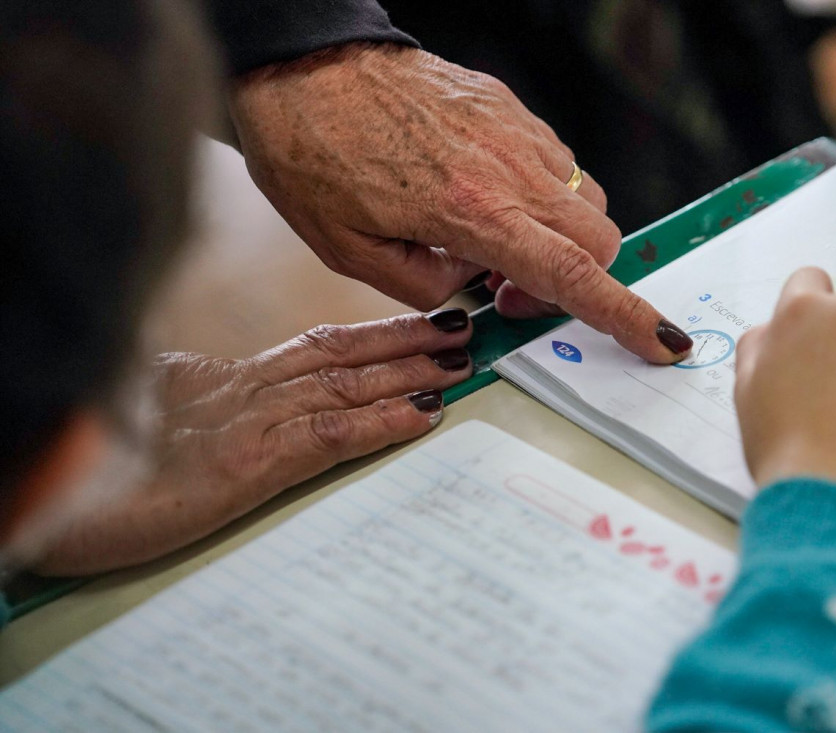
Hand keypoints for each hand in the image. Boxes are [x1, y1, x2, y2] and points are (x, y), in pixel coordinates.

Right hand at [33, 310, 472, 574]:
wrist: (50, 492)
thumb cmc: (102, 465)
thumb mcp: (162, 423)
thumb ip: (208, 408)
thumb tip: (228, 403)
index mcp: (229, 381)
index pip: (318, 346)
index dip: (377, 333)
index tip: (425, 323)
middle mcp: (246, 391)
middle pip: (343, 353)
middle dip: (410, 340)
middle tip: (466, 327)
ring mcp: (248, 423)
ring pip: (347, 384)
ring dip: (412, 370)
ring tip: (462, 357)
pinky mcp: (246, 465)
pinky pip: (329, 435)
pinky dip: (382, 422)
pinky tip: (425, 414)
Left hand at [229, 43, 692, 362]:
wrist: (303, 66)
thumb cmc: (314, 156)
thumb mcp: (352, 252)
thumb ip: (426, 289)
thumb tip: (473, 294)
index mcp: (471, 212)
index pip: (571, 274)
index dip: (624, 315)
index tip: (662, 341)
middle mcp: (509, 169)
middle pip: (599, 239)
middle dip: (579, 281)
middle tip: (512, 291)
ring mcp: (516, 131)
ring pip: (586, 200)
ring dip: (560, 238)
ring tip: (495, 243)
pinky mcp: (509, 107)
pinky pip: (556, 164)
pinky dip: (541, 197)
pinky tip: (487, 198)